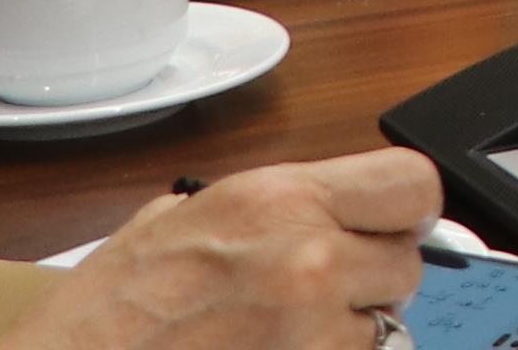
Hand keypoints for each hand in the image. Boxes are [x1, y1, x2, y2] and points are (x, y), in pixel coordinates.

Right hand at [0, 152, 437, 349]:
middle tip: (325, 289)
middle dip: (372, 279)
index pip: (413, 185)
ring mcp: (310, 331)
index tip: (389, 225)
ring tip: (281, 331)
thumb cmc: (105, 312)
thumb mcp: (177, 220)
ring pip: (382, 328)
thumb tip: (314, 209)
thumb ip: (262, 208)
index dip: (404, 211)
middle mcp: (310, 260)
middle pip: (405, 265)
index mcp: (281, 201)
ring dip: (346, 331)